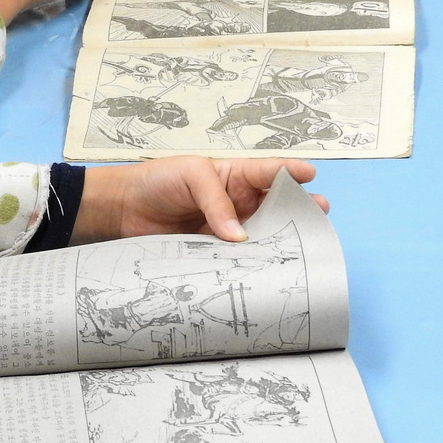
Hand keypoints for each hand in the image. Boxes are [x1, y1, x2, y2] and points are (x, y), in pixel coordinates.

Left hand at [70, 157, 327, 243]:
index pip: (270, 171)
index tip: (309, 176)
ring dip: (278, 242)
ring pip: (262, 236)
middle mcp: (239, 203)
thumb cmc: (157, 181)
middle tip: (318, 217)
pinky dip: (250, 265)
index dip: (292, 173)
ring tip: (300, 249)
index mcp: (236, 175)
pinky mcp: (215, 253)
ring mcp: (229, 230)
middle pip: (277, 208)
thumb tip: (239, 236)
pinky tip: (264, 270)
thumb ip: (216, 201)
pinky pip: (238, 259)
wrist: (124, 209)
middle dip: (299, 212)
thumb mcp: (190, 175)